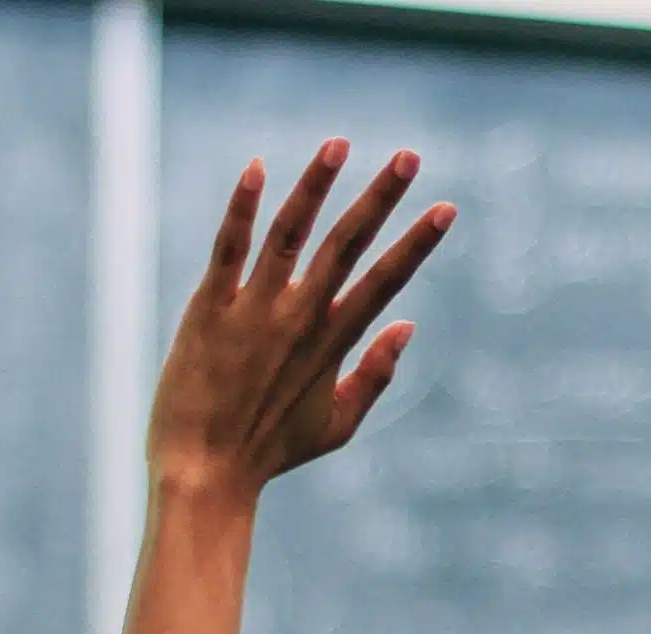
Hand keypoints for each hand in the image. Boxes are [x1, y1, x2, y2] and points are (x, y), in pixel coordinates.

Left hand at [147, 140, 456, 497]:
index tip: (446, 207)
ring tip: (338, 144)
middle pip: (347, 246)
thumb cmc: (270, 451)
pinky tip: (257, 169)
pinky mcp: (209, 310)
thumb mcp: (338, 425)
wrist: (205, 472)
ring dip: (316, 187)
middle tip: (410, 155)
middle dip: (381, 198)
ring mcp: (254, 312)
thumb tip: (409, 325)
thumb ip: (376, 374)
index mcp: (333, 343)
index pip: (386, 282)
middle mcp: (298, 320)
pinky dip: (242, 209)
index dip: (417, 243)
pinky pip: (229, 250)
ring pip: (290, 235)